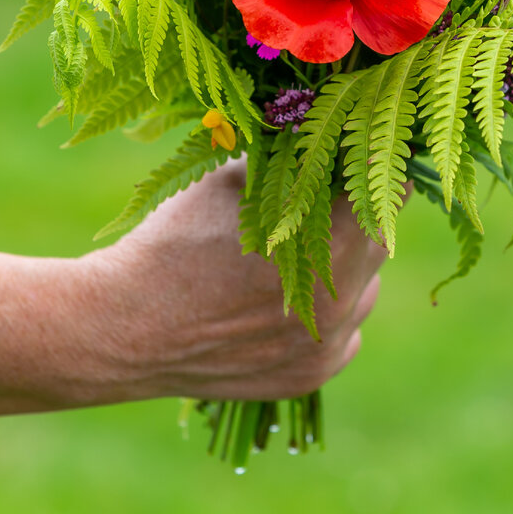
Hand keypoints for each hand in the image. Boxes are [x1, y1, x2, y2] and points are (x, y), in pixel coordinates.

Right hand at [77, 159, 387, 401]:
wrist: (126, 326)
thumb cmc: (176, 239)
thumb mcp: (233, 179)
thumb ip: (288, 161)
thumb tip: (320, 137)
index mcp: (327, 243)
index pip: (386, 195)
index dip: (374, 170)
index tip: (357, 157)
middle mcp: (340, 300)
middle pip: (376, 242)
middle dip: (354, 215)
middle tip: (323, 197)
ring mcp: (327, 345)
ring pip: (363, 289)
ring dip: (344, 266)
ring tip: (293, 252)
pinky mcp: (311, 376)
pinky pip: (344, 331)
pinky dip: (327, 310)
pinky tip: (283, 296)